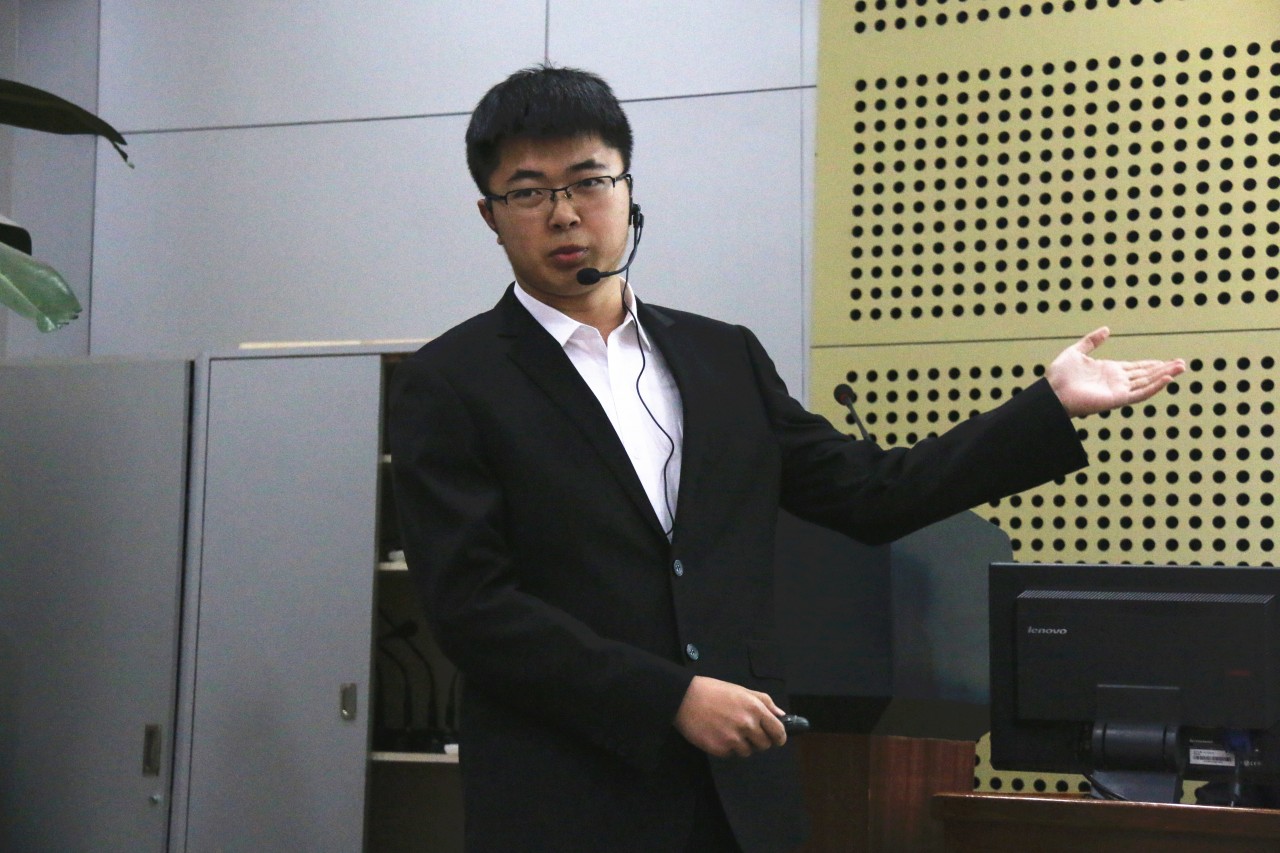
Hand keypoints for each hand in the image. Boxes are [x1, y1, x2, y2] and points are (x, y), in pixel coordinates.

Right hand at [673, 676, 787, 757]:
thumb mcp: (742, 690)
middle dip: (758, 740)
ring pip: (748, 752)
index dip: (779, 737)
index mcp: (755, 708)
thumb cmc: (714, 691)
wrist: (685, 698)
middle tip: (746, 731)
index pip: (778, 731)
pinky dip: (727, 748)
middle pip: (764, 745)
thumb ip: (765, 702)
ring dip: (742, 745)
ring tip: (728, 731)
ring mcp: (733, 738)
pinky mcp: (720, 749)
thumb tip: (781, 715)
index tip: (776, 738)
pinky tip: (718, 734)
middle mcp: (747, 725)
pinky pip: (731, 754)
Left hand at [1046, 327, 1185, 417]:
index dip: (1152, 364)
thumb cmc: (1059, 376)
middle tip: (1182, 363)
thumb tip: (1106, 330)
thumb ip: (1091, 341)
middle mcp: (1116, 381)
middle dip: (1164, 369)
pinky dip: (1154, 388)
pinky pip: (1140, 394)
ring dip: (1164, 375)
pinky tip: (1167, 380)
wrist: (1051, 392)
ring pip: (1147, 382)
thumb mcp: (1076, 352)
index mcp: (1109, 370)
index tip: (1167, 361)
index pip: (1136, 367)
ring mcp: (1118, 390)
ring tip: (1181, 368)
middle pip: (1146, 374)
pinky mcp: (1116, 399)